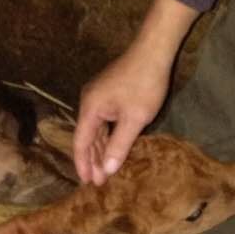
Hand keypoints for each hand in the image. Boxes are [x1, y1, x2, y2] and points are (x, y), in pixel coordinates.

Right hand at [73, 48, 170, 184]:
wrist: (153, 51)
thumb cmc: (144, 84)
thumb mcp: (134, 120)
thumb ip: (119, 146)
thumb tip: (107, 170)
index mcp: (90, 108)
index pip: (81, 142)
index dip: (83, 164)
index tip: (87, 182)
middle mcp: (88, 102)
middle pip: (87, 137)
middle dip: (92, 160)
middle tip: (98, 181)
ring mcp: (98, 96)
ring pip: (96, 129)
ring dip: (100, 149)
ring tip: (104, 169)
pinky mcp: (108, 93)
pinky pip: (103, 120)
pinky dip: (106, 136)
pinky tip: (111, 147)